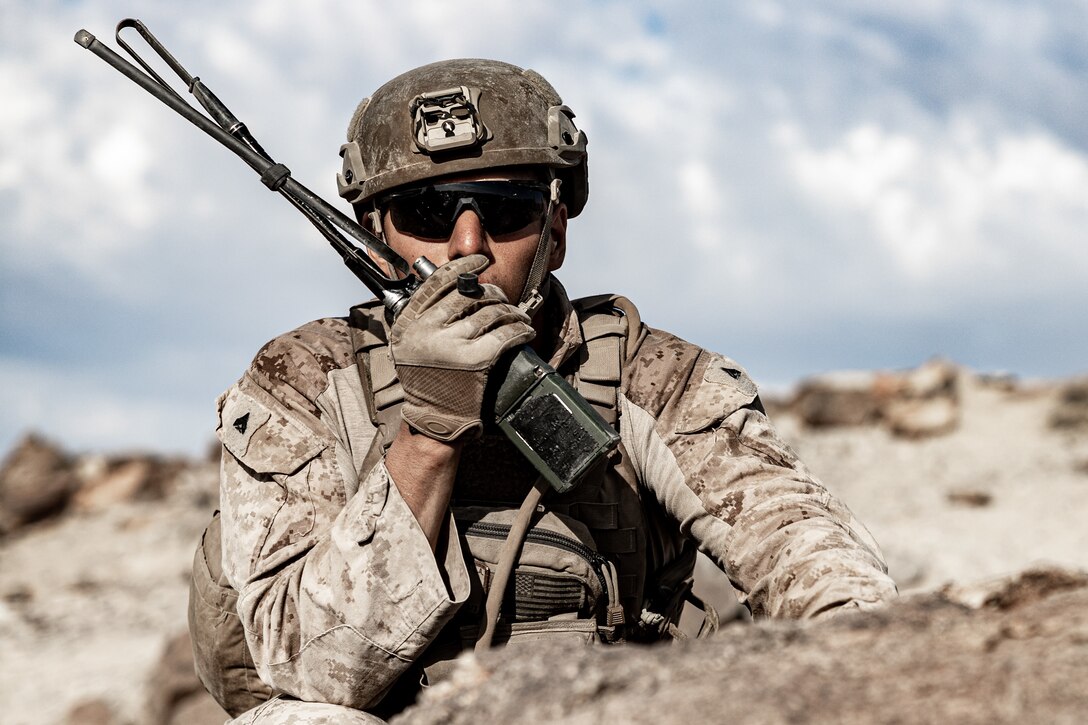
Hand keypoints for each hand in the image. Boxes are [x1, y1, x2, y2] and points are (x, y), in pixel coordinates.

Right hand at [390, 255, 534, 440]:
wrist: (433, 423)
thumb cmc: (427, 385)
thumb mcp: (411, 346)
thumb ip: (427, 317)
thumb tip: (460, 286)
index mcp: (409, 323)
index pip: (438, 282)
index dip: (463, 266)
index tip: (478, 260)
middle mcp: (427, 330)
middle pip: (469, 296)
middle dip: (493, 295)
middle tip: (503, 300)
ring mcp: (451, 345)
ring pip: (490, 312)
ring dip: (511, 313)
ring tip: (518, 318)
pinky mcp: (475, 360)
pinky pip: (505, 334)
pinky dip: (520, 330)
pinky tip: (524, 331)